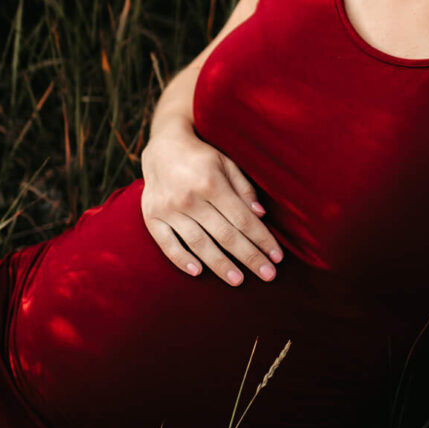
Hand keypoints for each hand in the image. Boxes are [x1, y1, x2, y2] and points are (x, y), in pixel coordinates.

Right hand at [139, 126, 282, 284]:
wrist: (162, 146)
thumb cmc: (202, 157)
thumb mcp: (227, 164)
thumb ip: (244, 190)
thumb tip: (260, 216)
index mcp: (211, 183)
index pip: (242, 219)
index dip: (262, 239)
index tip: (276, 257)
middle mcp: (188, 198)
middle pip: (225, 235)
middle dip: (249, 257)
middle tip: (268, 275)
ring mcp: (168, 209)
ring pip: (198, 243)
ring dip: (220, 264)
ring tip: (238, 280)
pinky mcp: (151, 216)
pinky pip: (167, 243)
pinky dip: (182, 259)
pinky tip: (198, 272)